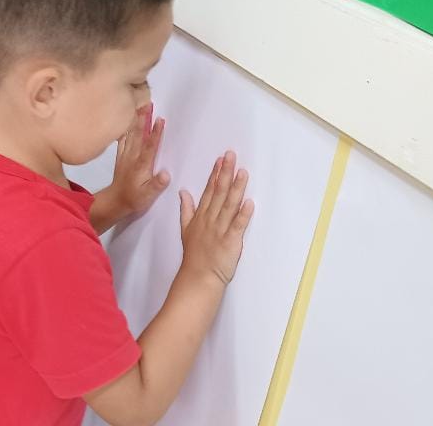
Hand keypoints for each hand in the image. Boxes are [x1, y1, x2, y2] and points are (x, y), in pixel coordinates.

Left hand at [111, 104, 169, 216]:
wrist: (115, 201)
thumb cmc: (134, 198)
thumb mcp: (148, 196)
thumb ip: (157, 184)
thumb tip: (166, 173)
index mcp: (142, 165)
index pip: (150, 146)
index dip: (155, 133)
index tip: (160, 119)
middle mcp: (133, 157)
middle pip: (139, 134)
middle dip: (144, 118)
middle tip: (149, 104)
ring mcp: (126, 155)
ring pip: (131, 134)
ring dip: (136, 120)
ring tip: (140, 107)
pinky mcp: (121, 156)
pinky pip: (123, 139)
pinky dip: (126, 129)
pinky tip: (127, 120)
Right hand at [178, 151, 253, 286]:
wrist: (199, 277)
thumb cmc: (195, 254)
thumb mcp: (186, 228)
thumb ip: (186, 208)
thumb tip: (183, 191)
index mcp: (201, 215)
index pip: (209, 190)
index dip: (215, 174)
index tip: (221, 159)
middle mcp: (211, 219)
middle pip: (219, 192)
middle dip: (225, 173)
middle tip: (231, 156)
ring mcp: (220, 229)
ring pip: (229, 205)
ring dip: (236, 188)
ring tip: (242, 172)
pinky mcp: (230, 241)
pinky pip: (238, 226)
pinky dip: (244, 214)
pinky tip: (249, 202)